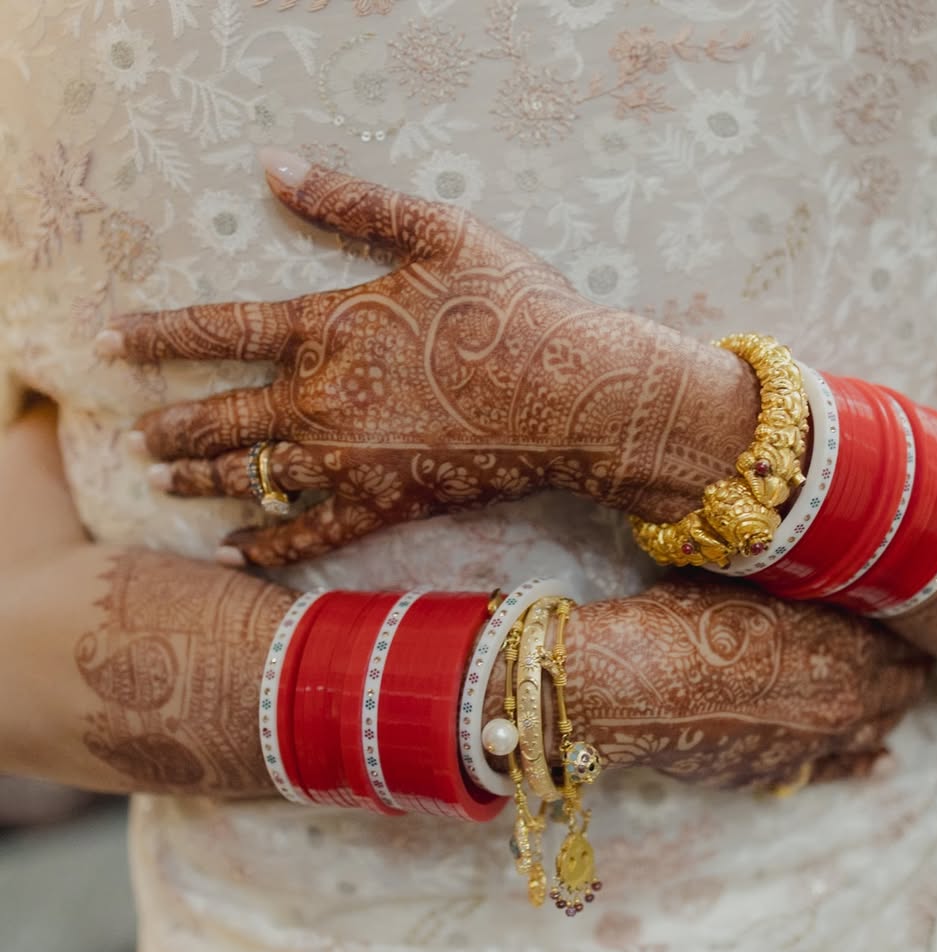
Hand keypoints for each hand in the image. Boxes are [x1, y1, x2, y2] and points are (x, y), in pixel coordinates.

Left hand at [102, 150, 755, 565]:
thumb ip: (350, 202)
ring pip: (252, 477)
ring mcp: (352, 461)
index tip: (109, 340)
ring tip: (161, 484)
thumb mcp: (437, 232)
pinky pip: (312, 533)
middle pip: (222, 418)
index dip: (155, 334)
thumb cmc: (514, 307)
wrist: (574, 392)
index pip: (217, 331)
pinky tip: (235, 550)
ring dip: (201, 481)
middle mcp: (323, 401)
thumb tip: (273, 164)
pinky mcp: (388, 503)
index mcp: (329, 331)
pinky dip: (269, 545)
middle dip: (171, 428)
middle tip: (134, 440)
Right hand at [563, 574, 930, 788]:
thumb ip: (790, 583)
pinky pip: (840, 769)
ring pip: (876, 728)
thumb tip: (797, 563)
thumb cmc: (691, 618)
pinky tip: (881, 759)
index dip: (904, 625)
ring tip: (900, 698)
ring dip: (890, 711)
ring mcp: (816, 742)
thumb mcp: (751, 580)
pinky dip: (864, 763)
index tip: (905, 615)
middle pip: (900, 686)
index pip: (900, 637)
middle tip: (914, 656)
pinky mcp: (780, 771)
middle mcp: (847, 699)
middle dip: (908, 668)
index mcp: (850, 646)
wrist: (644, 684)